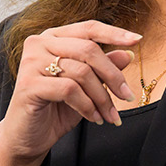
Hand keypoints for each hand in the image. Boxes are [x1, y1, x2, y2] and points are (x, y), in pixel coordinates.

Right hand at [0, 21, 139, 163]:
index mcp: (54, 38)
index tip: (137, 40)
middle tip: (127, 96)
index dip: (114, 33)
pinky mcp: (28, 83)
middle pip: (88, 49)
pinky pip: (69, 89)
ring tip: (108, 115)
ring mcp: (31, 62)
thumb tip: (128, 54)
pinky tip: (92, 118)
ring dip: (101, 97)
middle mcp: (39, 43)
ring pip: (81, 72)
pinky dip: (87, 106)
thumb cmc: (56, 109)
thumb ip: (104, 68)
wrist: (28, 138)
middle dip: (113, 75)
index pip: (88, 28)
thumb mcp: (87, 87)